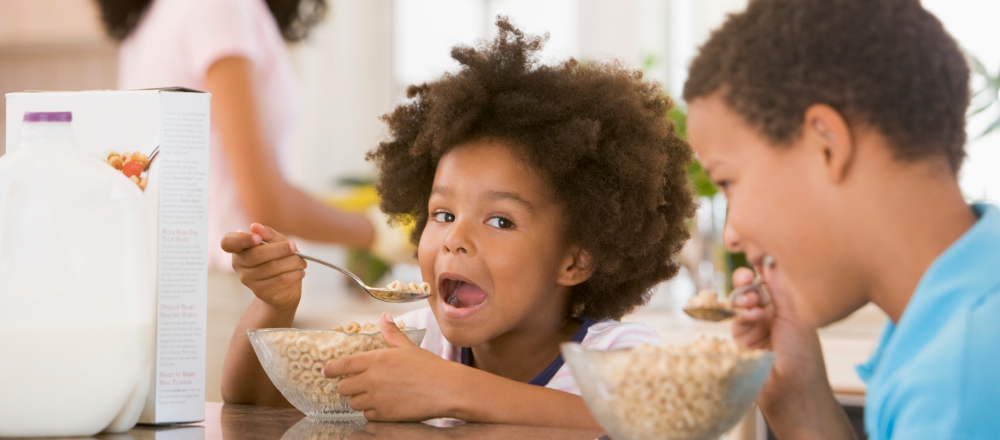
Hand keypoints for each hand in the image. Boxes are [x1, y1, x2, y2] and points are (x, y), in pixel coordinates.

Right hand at [220, 223, 305, 310]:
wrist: (285, 286)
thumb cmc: (278, 258)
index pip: (228, 242)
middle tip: (294, 247)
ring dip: (291, 262)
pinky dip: (294, 274)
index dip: (242, 239)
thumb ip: (267, 233)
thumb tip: (255, 226)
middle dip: (279, 249)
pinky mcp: (260, 292)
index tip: (258, 238)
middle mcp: (238, 264)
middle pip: (256, 255)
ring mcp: (247, 280)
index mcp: (238, 248)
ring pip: (271, 268)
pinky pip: (279, 281)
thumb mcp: (276, 241)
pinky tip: (300, 272)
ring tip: (301, 262)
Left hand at [325, 312, 463, 421]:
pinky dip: (372, 412)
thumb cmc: (430, 367)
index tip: (325, 371)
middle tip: (357, 385)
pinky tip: (384, 405)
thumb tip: (384, 316)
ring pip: (354, 403)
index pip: (343, 365)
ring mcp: (377, 399)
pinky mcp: (384, 415)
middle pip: (344, 387)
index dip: (330, 369)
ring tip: (373, 395)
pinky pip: (368, 416)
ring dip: (360, 400)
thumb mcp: (408, 347)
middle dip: (348, 386)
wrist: (446, 389)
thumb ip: (391, 333)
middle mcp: (373, 379)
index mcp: (377, 359)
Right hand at [731, 267, 853, 437]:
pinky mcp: (740, 339)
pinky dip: (741, 314)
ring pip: (739, 303)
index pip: (769, 281)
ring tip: (754, 304)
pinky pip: (734, 319)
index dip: (761, 270)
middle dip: (746, 282)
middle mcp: (770, 314)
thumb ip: (780, 288)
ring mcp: (754, 327)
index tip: (756, 260)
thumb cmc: (803, 354)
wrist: (792, 389)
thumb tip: (771, 260)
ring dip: (744, 299)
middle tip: (745, 277)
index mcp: (788, 306)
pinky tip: (752, 316)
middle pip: (751, 288)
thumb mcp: (795, 315)